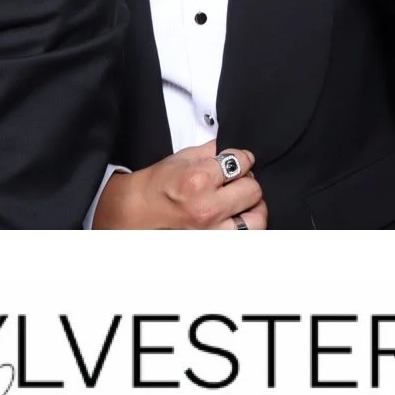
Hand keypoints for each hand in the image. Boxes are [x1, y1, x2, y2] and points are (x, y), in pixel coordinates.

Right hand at [92, 142, 268, 228]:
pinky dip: (246, 226)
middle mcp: (208, 209)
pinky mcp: (214, 244)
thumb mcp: (181, 158)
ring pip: (257, 219)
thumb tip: (234, 149)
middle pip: (253, 190)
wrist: (137, 214)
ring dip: (253, 207)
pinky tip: (237, 218)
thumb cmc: (156, 186)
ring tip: (242, 202)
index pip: (242, 162)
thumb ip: (212, 151)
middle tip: (237, 181)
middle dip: (246, 181)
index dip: (242, 158)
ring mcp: (213, 232)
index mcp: (199, 180)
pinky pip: (246, 236)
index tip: (240, 160)